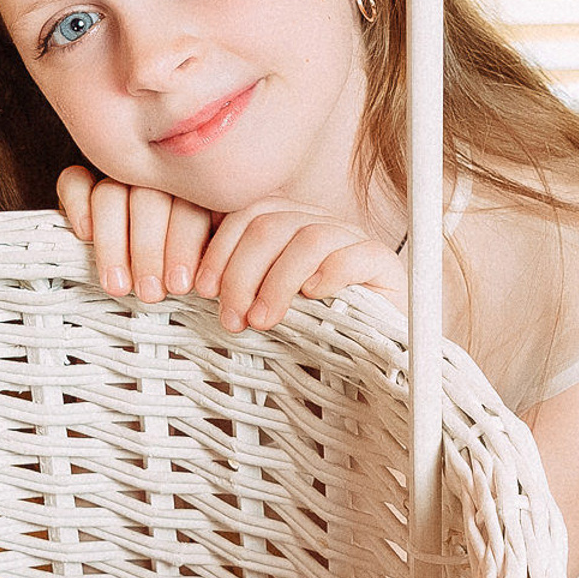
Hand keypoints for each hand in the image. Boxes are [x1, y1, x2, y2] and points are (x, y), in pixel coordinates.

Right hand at [57, 166, 216, 302]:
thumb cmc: (186, 275)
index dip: (184, 246)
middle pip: (150, 198)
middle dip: (148, 251)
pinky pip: (74, 181)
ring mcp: (121, 179)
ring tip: (118, 285)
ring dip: (113, 242)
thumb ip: (213, 259)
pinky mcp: (82, 186)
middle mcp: (161, 177)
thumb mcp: (207, 268)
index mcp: (200, 193)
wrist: (142, 276)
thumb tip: (213, 280)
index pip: (191, 204)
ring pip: (112, 193)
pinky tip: (84, 235)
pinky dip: (77, 205)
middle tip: (150, 292)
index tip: (179, 285)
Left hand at [190, 199, 404, 333]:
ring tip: (263, 320)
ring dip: (277, 282)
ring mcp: (353, 240)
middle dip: (241, 273)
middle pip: (270, 223)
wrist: (368, 362)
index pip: (245, 215)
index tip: (202, 291)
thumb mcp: (262, 309)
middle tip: (232, 318)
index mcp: (286, 226)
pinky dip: (330, 274)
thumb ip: (236, 289)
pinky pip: (357, 254)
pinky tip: (313, 297)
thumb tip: (195, 286)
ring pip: (308, 238)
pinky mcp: (383, 264)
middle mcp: (319, 223)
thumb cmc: (307, 337)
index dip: (218, 251)